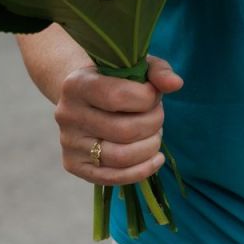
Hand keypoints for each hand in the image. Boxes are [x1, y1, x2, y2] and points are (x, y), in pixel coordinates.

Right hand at [54, 56, 182, 185]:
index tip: (155, 95)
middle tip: (158, 115)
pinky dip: (142, 171)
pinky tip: (156, 158)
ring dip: (150, 147)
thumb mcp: (136, 65)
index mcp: (76, 84)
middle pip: (123, 130)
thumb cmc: (114, 78)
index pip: (117, 97)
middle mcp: (67, 114)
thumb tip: (176, 84)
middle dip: (153, 124)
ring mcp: (69, 142)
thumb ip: (158, 71)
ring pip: (120, 157)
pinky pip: (112, 177)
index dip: (147, 98)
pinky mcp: (73, 164)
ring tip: (156, 134)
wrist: (83, 96)